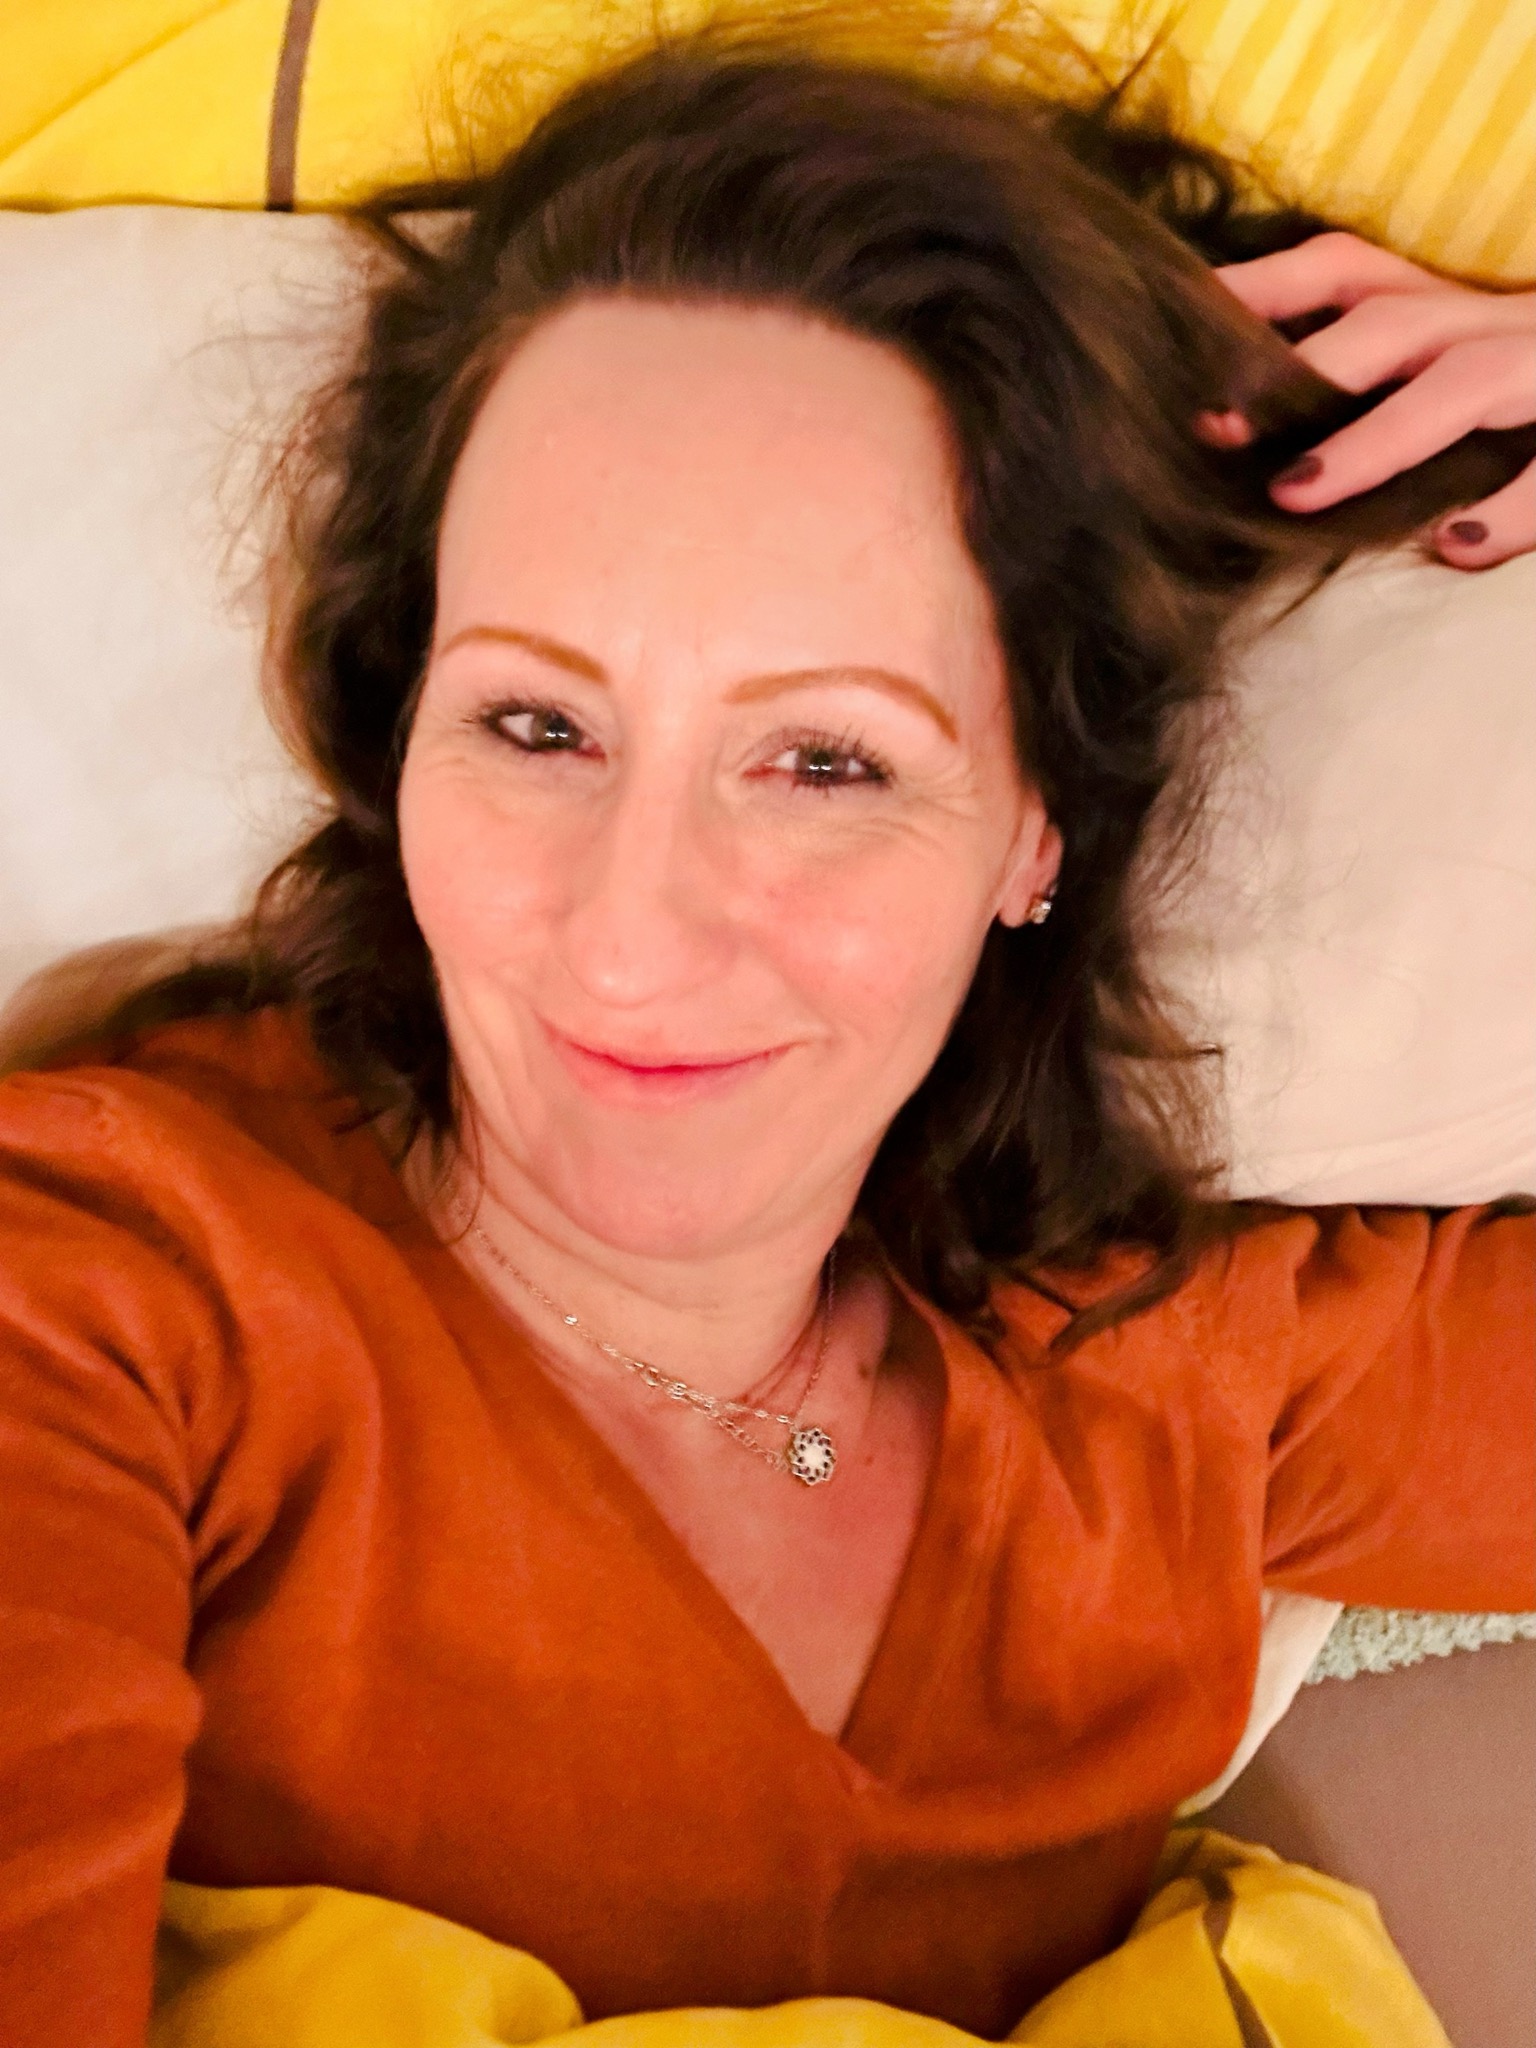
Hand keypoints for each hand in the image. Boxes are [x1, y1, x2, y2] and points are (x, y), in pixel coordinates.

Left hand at [1201, 231, 1535, 568]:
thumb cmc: (1524, 399)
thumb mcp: (1444, 372)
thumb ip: (1369, 385)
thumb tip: (1237, 431)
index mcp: (1447, 309)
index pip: (1340, 270)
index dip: (1257, 291)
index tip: (1176, 325)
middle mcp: (1495, 323)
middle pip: (1389, 322)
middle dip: (1298, 372)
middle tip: (1212, 428)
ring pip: (1461, 383)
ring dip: (1375, 438)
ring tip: (1298, 494)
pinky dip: (1510, 507)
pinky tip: (1452, 547)